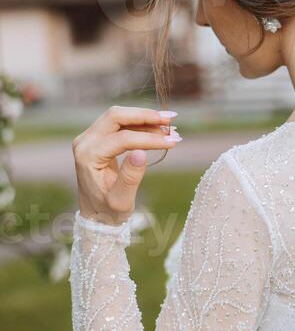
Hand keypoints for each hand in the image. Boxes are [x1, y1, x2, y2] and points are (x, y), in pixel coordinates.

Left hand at [72, 106, 181, 225]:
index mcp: (88, 156)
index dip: (149, 139)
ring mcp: (90, 138)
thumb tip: (141, 152)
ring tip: (171, 128)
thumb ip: (130, 178)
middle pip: (116, 116)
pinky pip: (120, 124)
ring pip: (120, 117)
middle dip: (145, 116)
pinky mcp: (98, 138)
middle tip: (171, 121)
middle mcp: (85, 142)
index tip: (172, 142)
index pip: (122, 138)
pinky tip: (159, 130)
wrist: (96, 214)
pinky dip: (141, 124)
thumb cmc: (108, 210)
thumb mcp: (121, 201)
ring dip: (146, 119)